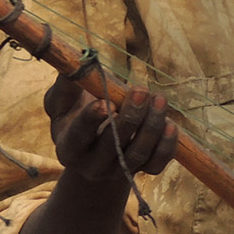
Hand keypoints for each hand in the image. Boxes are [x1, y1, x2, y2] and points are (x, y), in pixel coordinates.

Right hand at [44, 78, 177, 185]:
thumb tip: (80, 61)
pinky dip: (165, 146)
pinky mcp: (139, 172)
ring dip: (151, 127)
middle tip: (141, 91)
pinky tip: (170, 124)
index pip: (79, 135)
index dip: (92, 118)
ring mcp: (117, 171)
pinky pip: (155, 164)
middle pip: (112, 145)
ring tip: (159, 99)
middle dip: (129, 117)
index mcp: (68, 146)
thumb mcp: (63, 101)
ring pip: (137, 154)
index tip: (107, 101)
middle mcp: (91, 165)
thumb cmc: (75, 114)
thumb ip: (67, 84)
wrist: (92, 148)